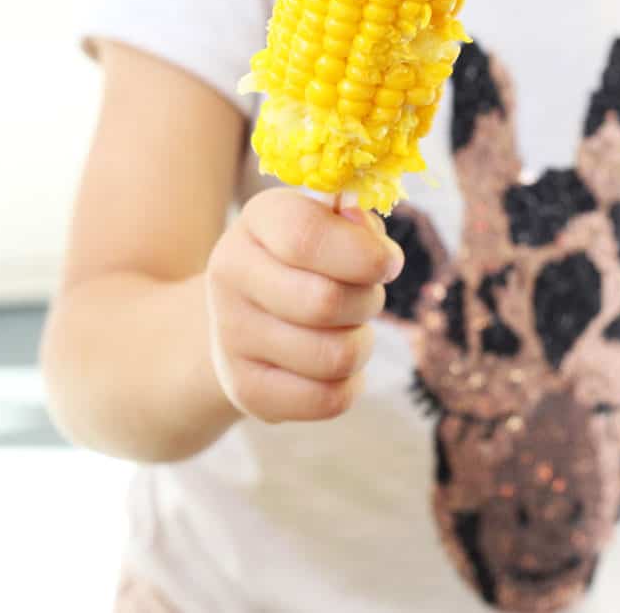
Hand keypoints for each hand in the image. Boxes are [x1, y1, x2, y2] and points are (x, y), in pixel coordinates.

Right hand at [205, 188, 403, 422]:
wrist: (245, 311)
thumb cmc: (307, 260)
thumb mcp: (328, 224)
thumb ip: (357, 224)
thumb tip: (373, 244)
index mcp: (258, 220)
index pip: (306, 237)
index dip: (363, 254)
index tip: (388, 262)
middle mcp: (231, 273)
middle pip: (326, 302)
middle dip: (367, 301)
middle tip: (365, 296)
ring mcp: (231, 334)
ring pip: (334, 356)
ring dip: (360, 343)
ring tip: (347, 329)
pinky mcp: (246, 388)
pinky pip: (328, 399)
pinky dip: (350, 383)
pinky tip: (334, 363)